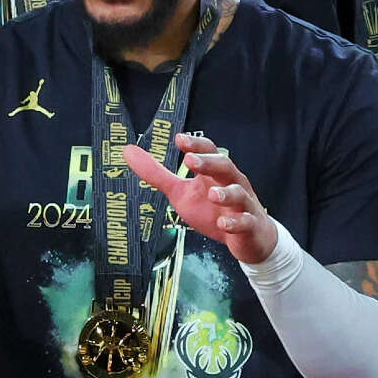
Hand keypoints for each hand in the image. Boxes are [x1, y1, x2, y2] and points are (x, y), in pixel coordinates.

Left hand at [123, 134, 275, 263]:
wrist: (248, 238)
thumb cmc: (213, 210)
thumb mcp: (180, 192)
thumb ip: (157, 174)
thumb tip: (128, 151)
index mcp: (213, 173)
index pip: (208, 152)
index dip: (196, 145)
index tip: (179, 139)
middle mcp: (231, 183)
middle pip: (225, 166)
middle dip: (209, 162)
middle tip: (190, 160)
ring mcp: (243, 205)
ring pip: (239, 193)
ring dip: (226, 193)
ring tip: (212, 195)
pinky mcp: (249, 226)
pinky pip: (246, 222)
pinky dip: (235, 222)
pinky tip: (223, 223)